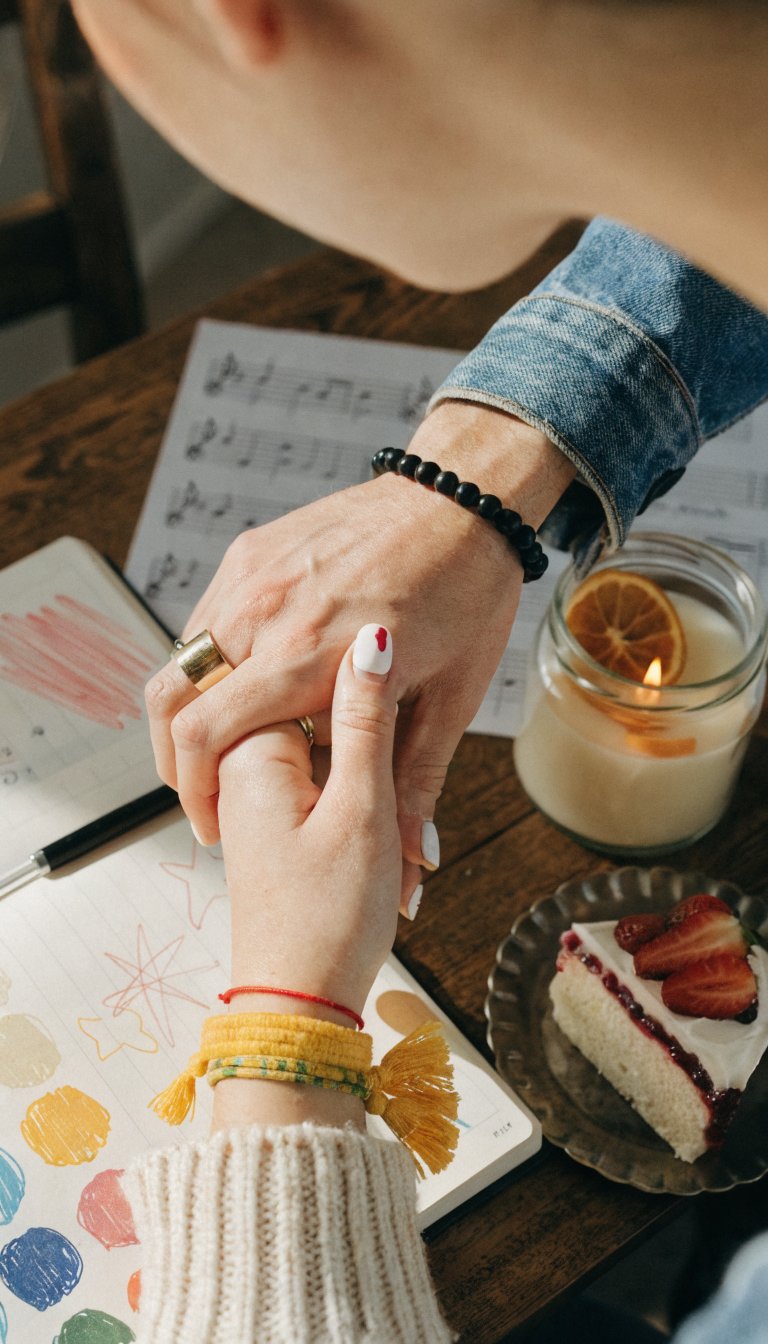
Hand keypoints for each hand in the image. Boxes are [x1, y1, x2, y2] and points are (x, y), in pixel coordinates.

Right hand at [146, 402, 575, 861]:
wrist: (462, 498)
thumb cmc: (466, 595)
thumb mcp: (449, 699)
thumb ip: (415, 783)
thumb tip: (417, 864)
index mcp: (309, 657)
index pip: (203, 737)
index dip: (194, 794)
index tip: (215, 825)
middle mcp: (266, 614)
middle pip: (170, 702)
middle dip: (172, 763)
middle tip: (203, 794)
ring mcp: (251, 576)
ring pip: (180, 661)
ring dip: (187, 713)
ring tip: (224, 746)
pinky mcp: (250, 552)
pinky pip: (204, 620)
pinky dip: (207, 665)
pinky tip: (244, 687)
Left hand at [216, 626, 403, 1015]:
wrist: (302, 1005)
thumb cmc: (331, 917)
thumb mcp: (362, 810)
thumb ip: (367, 721)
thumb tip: (372, 640)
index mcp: (251, 750)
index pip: (306, 668)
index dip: (363, 680)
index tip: (407, 690)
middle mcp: (240, 765)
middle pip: (310, 705)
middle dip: (366, 729)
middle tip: (399, 774)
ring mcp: (252, 794)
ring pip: (318, 745)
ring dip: (364, 768)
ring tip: (388, 814)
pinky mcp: (271, 820)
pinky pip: (315, 778)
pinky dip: (351, 793)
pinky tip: (376, 822)